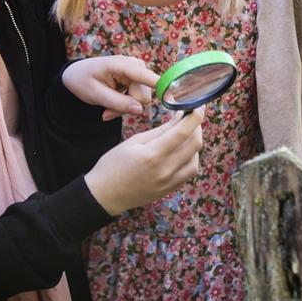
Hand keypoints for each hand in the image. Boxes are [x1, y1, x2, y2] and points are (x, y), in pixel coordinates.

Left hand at [62, 56, 159, 120]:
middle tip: (106, 113)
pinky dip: (125, 104)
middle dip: (127, 107)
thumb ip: (118, 103)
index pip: (146, 77)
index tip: (175, 96)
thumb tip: (140, 110)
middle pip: (143, 96)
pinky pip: (138, 99)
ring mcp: (138, 72)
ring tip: (106, 109)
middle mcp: (135, 65)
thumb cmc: (82, 81)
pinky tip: (111, 106)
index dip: (161, 86)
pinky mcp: (138, 79)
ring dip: (125, 107)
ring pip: (142, 100)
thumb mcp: (95, 95)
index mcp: (122, 64)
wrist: (76, 74)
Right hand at [84, 107, 204, 215]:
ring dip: (194, 144)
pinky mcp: (170, 189)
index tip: (197, 106)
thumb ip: (159, 131)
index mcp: (152, 155)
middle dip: (196, 127)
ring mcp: (169, 182)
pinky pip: (189, 171)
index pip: (182, 132)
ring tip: (184, 135)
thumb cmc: (113, 165)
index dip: (195, 116)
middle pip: (195, 144)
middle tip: (189, 118)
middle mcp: (165, 170)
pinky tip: (181, 151)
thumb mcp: (133, 142)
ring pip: (196, 159)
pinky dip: (191, 158)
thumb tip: (179, 118)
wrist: (104, 195)